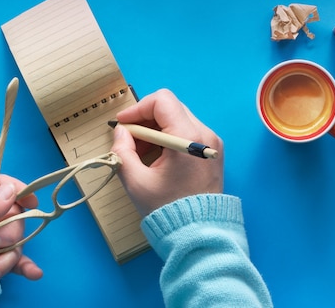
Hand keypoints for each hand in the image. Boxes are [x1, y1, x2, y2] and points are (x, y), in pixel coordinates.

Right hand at [111, 89, 223, 215]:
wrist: (199, 233)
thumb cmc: (166, 209)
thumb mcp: (135, 181)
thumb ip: (122, 151)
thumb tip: (121, 132)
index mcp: (187, 137)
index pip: (162, 101)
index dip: (138, 108)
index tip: (123, 124)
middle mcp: (204, 134)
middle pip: (170, 108)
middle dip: (145, 120)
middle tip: (129, 141)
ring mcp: (212, 142)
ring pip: (179, 119)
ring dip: (156, 130)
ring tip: (142, 153)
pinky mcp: (212, 152)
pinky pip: (188, 133)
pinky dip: (169, 138)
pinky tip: (157, 158)